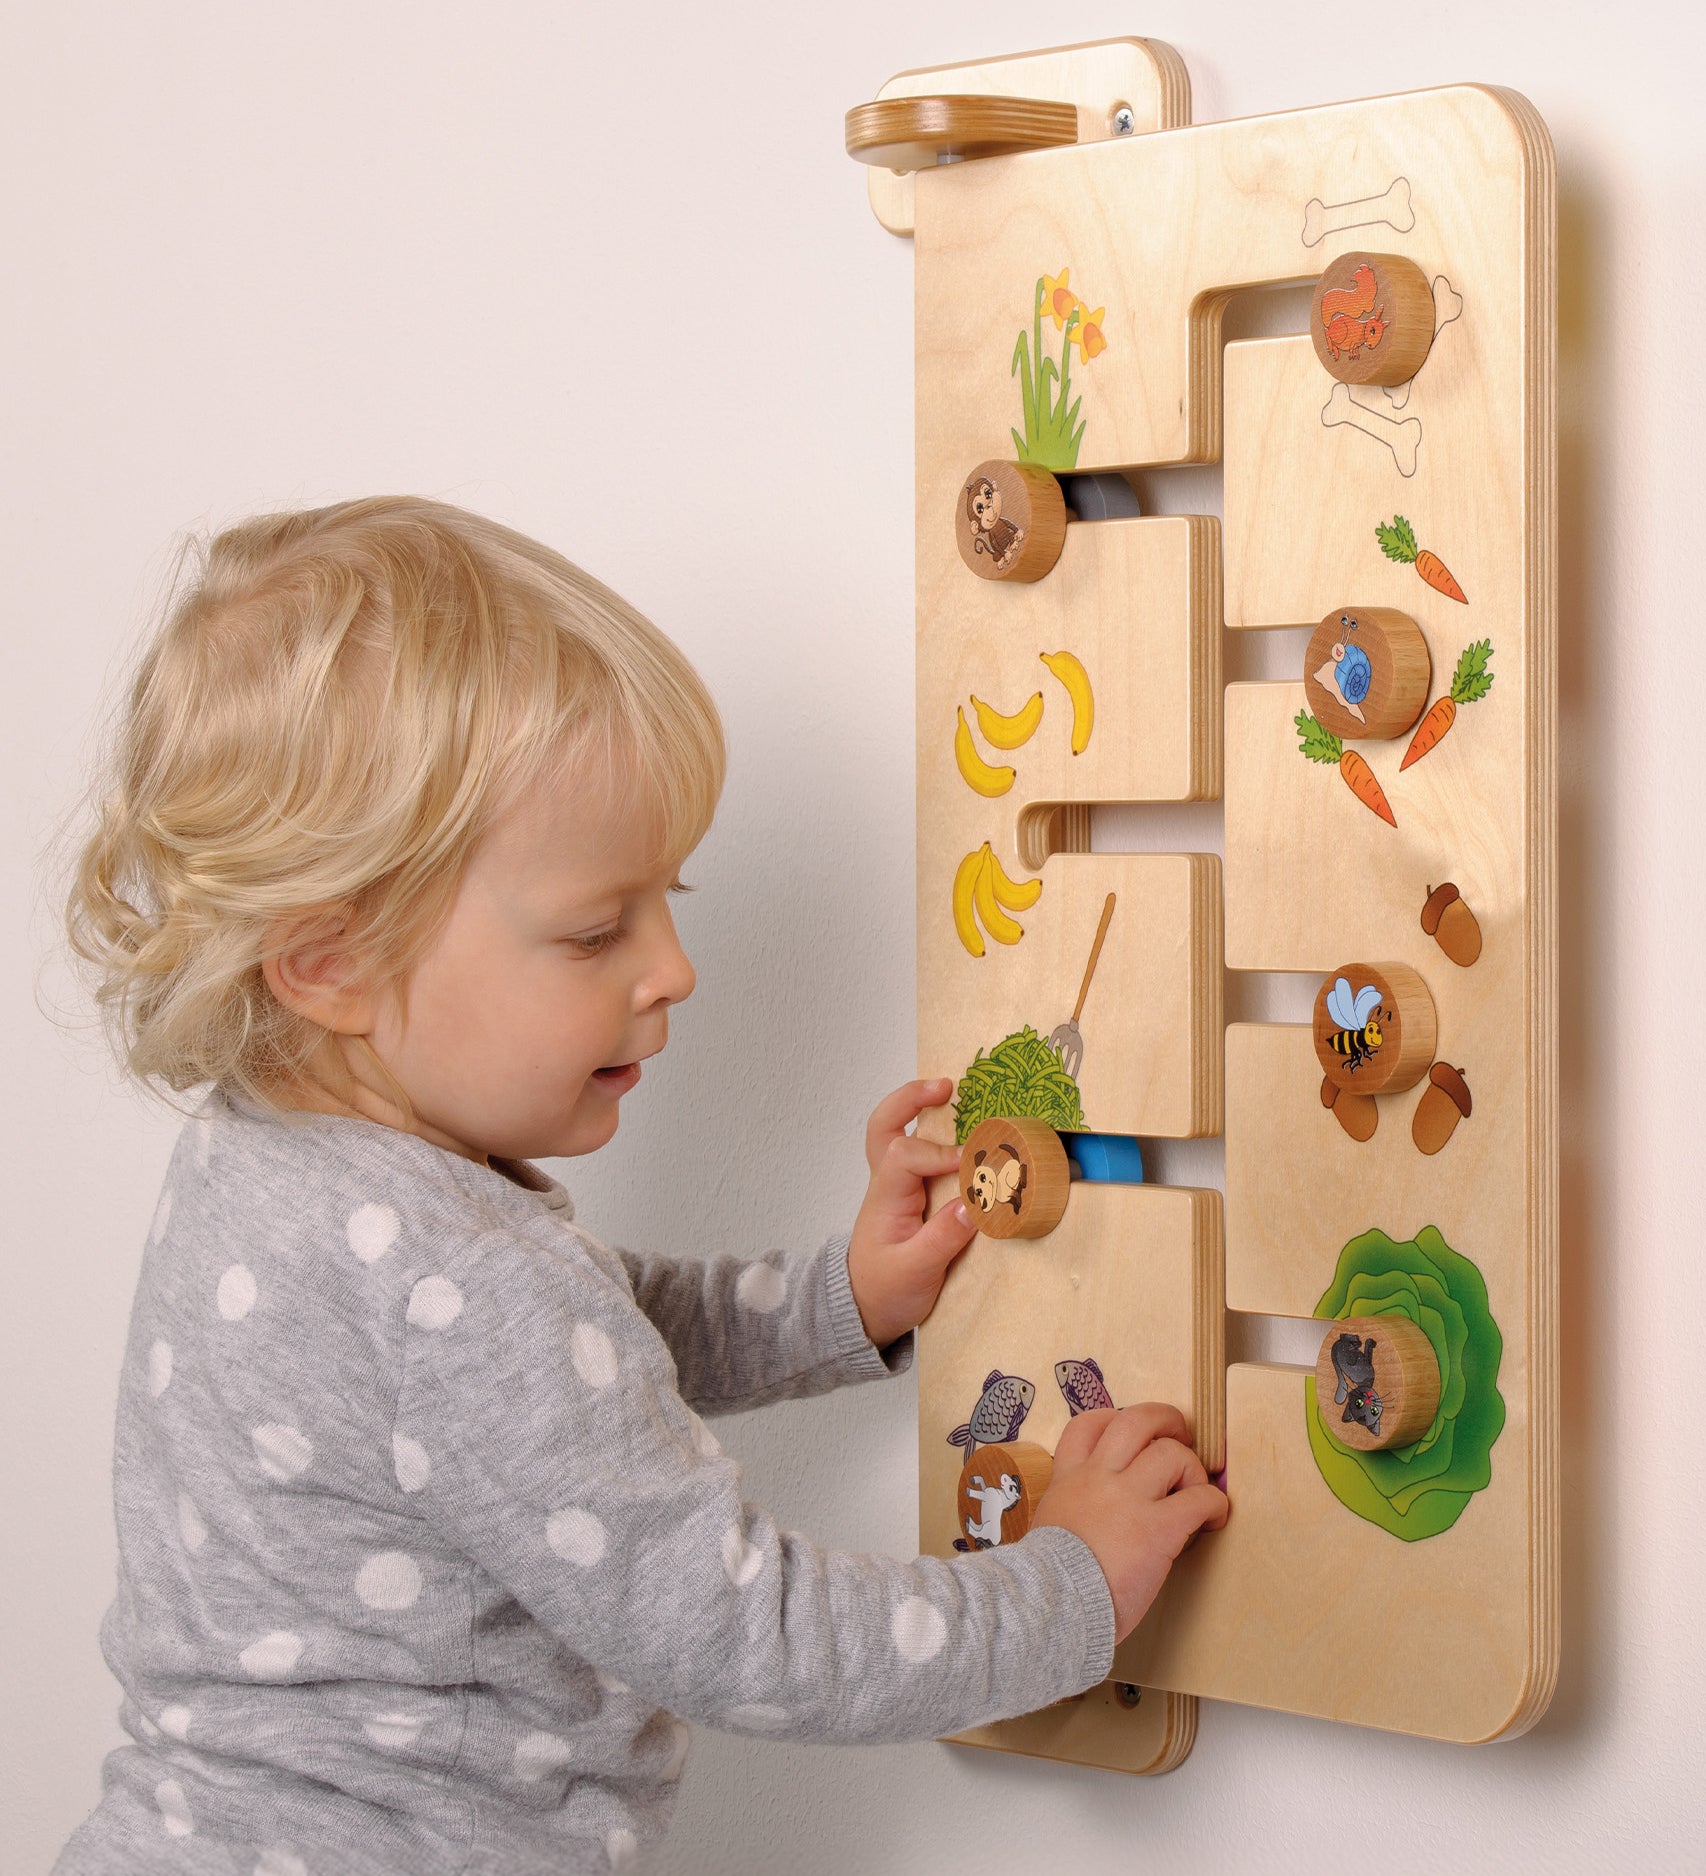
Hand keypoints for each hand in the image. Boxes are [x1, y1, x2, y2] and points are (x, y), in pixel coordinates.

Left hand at [845, 1079, 977, 1348]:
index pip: (904, 1155)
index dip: (938, 1153)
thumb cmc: (884, 1290)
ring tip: (954, 1092)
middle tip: (946, 1086)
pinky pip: (920, 1153)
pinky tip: (961, 1129)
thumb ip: (943, 1239)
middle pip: (885, 1126)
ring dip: (922, 1107)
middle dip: (910, 1099)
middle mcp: (889, 1184)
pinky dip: (937, 1134)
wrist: (864, 1308)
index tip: (972, 1165)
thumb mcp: (915, 1272)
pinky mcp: (913, 1195)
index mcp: (885, 1198)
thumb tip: (975, 1205)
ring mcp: (899, 1187)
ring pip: (899, 1132)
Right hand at [1032, 1404, 1228, 1641]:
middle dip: (1165, 1419)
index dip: (1115, 1419)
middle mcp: (1099, 1476)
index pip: (1088, 1424)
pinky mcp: (1158, 1529)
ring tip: (1194, 1490)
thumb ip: (1074, 1506)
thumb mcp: (1050, 1523)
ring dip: (1192, 1468)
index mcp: (1069, 1477)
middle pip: (1136, 1420)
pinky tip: (1213, 1517)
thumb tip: (1095, 1517)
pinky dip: (1213, 1503)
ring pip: (1172, 1453)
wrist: (1050, 1604)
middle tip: (1180, 1434)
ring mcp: (1129, 1499)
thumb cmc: (1048, 1578)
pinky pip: (1199, 1499)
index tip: (1132, 1435)